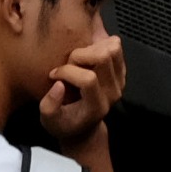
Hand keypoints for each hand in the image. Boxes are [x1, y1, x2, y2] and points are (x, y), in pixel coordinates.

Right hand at [39, 33, 125, 148]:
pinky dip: (100, 44)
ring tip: (78, 59)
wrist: (85, 127)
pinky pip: (115, 47)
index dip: (67, 72)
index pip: (88, 79)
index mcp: (96, 106)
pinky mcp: (121, 72)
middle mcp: (112, 93)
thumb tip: (59, 84)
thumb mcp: (49, 121)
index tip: (53, 75)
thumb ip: (49, 106)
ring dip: (91, 47)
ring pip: (113, 48)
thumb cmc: (64, 123)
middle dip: (79, 55)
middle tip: (68, 64)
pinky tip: (87, 55)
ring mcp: (120, 81)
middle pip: (103, 57)